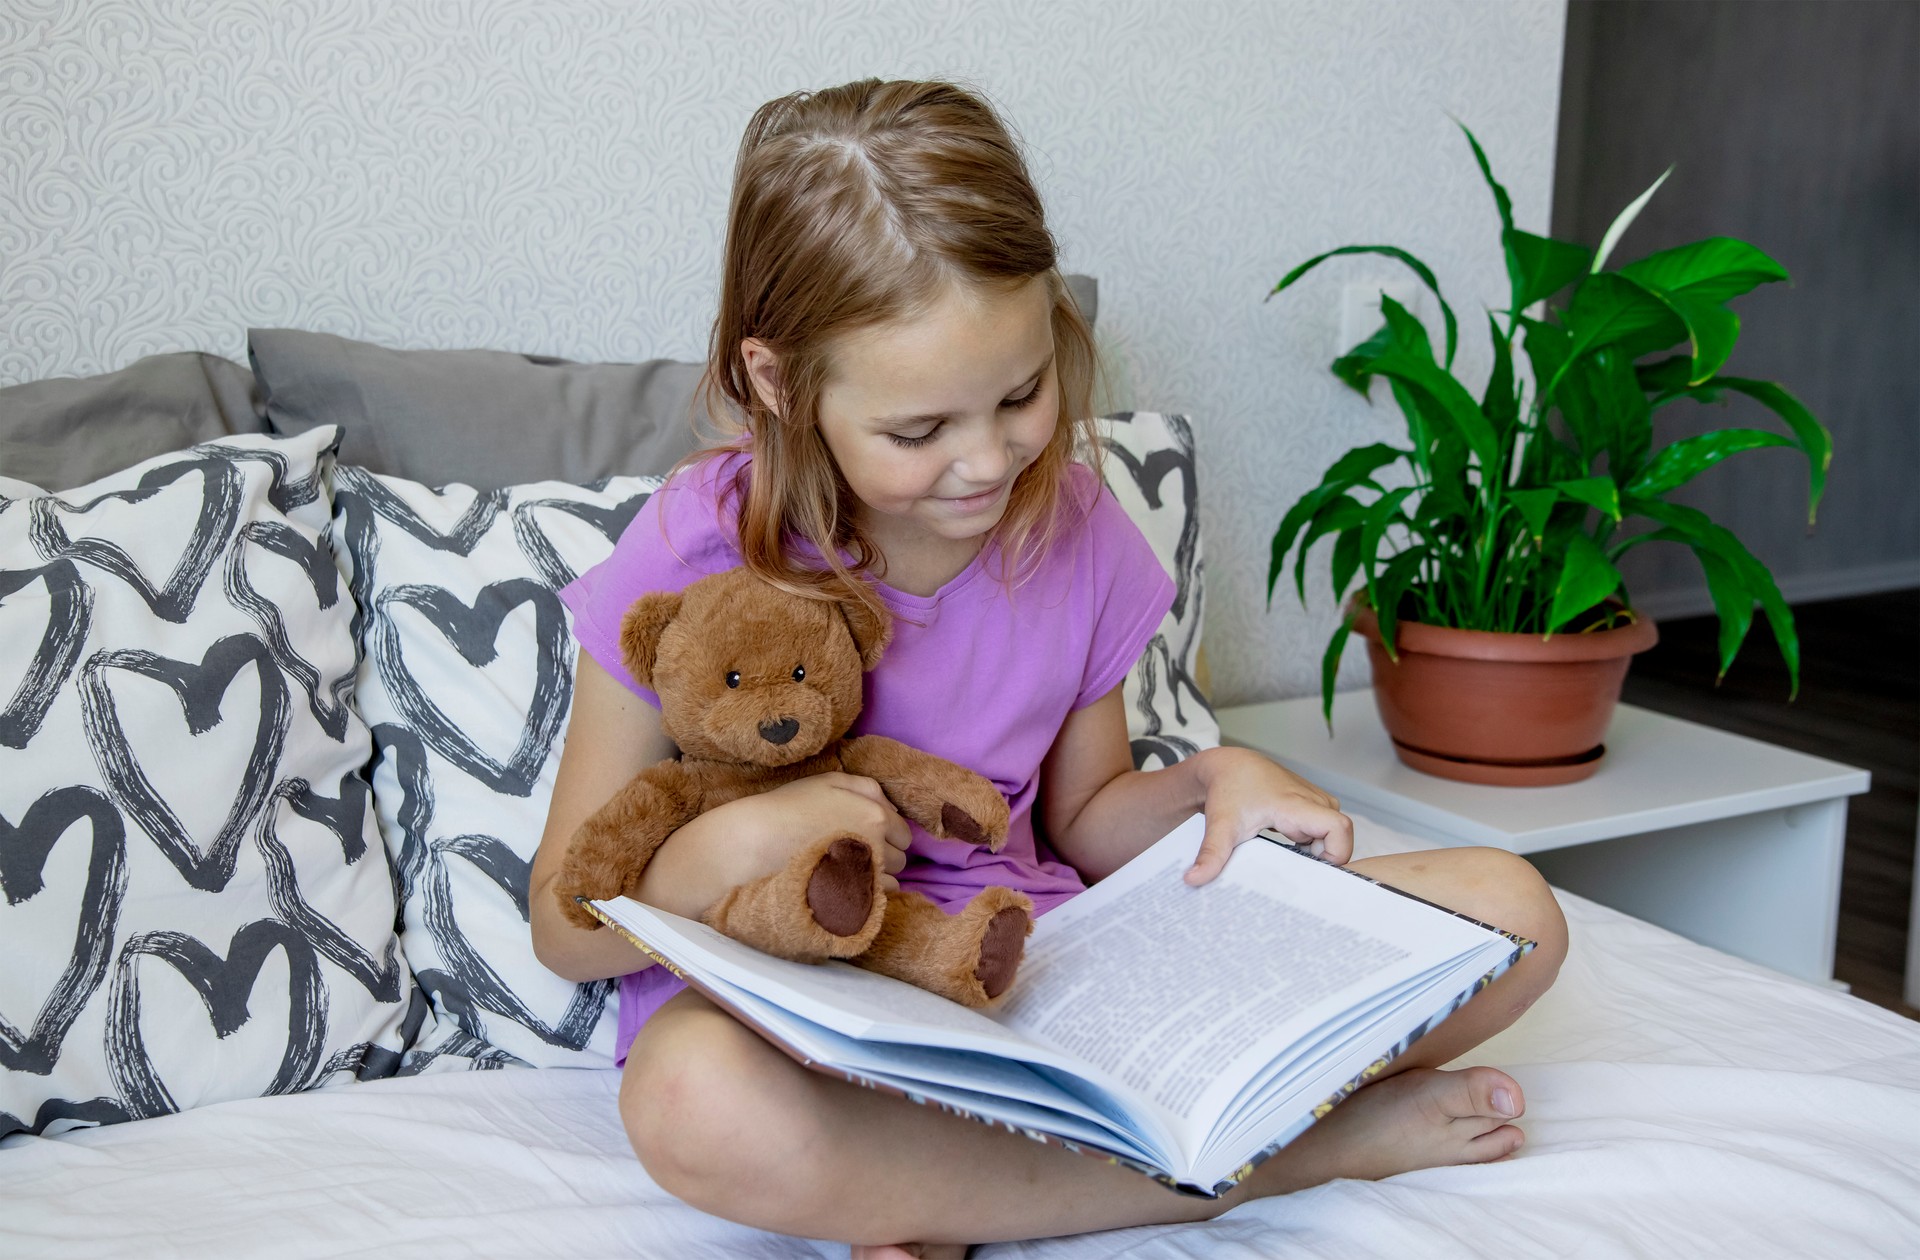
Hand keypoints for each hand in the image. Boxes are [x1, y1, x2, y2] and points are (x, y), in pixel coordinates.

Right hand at [712, 773, 913, 896]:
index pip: (904, 833)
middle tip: (856, 851)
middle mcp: (877, 846)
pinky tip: (844, 884)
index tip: (868, 835)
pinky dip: (865, 895)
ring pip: (889, 881)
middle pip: (900, 859)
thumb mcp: (830, 781)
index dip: (888, 835)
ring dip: (876, 876)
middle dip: (885, 855)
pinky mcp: (849, 897)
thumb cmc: (791, 806)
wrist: (758, 840)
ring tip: (847, 868)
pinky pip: (874, 900)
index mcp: (876, 816)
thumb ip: (868, 788)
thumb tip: (894, 808)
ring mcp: (864, 874)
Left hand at [1183, 746, 1352, 885]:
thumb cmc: (1227, 791)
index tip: (1313, 868)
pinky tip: (1294, 852)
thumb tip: (1194, 879)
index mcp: (1295, 805)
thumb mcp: (1220, 825)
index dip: (1337, 853)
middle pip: (1340, 837)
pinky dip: (1316, 843)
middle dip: (1326, 859)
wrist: (1228, 765)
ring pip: (1334, 833)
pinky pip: (1327, 828)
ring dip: (1319, 851)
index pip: (1339, 828)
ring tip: (1293, 863)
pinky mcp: (1312, 804)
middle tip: (1299, 876)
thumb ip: (1211, 853)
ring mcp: (1315, 801)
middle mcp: (1312, 800)